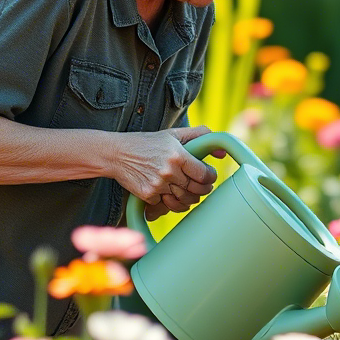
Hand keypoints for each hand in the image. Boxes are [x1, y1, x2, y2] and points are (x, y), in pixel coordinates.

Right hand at [109, 126, 223, 218]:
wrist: (117, 153)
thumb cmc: (147, 143)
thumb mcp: (173, 134)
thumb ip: (200, 136)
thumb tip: (222, 152)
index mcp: (179, 155)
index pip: (205, 175)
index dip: (211, 178)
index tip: (208, 177)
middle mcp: (169, 171)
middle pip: (197, 191)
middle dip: (202, 190)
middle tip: (200, 186)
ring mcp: (158, 185)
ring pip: (183, 201)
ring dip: (187, 199)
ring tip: (185, 192)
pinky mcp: (148, 195)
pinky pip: (166, 206)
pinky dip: (168, 202)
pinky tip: (167, 193)